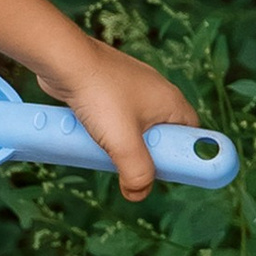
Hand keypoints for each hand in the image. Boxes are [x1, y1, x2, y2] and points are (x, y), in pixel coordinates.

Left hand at [55, 36, 198, 199]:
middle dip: (146, 154)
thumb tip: (138, 194)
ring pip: (134, 128)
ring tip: (106, 150)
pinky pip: (114, 118)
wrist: (64, 61)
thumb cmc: (100, 95)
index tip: (164, 174)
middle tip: (130, 166)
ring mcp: (132, 89)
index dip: (181, 158)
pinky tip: (90, 136)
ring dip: (121, 143)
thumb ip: (137, 173)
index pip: (191, 137)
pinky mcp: (109, 89)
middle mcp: (157, 93)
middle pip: (161, 136)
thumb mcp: (124, 142)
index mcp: (172, 102)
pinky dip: (104, 130)